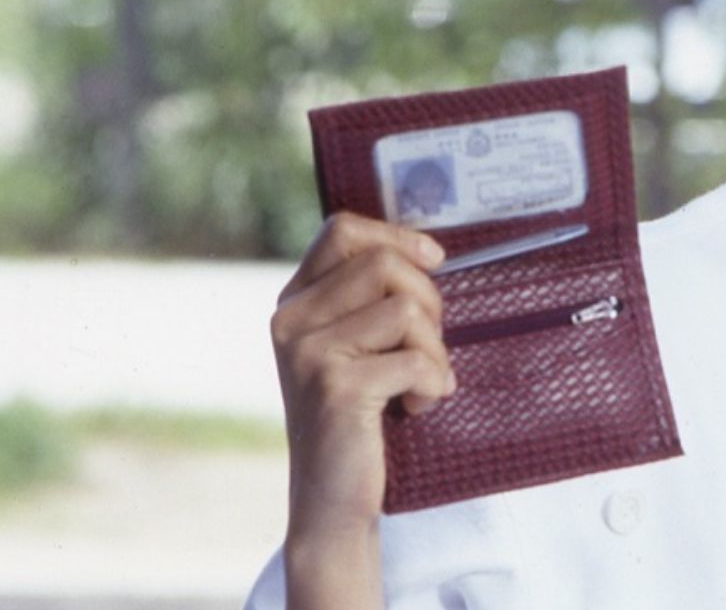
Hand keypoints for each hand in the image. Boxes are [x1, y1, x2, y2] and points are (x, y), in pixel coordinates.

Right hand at [270, 212, 452, 598]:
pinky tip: (418, 406)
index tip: (433, 260)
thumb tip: (429, 249)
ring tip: (422, 382)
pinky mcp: (335, 386)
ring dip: (434, 348)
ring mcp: (307, 352)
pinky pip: (415, 359)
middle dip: (428, 300)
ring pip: (406, 308)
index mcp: (296, 300)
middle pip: (384, 262)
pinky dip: (433, 383)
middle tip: (427, 346)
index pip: (342, 229)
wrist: (333, 497)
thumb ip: (372, 298)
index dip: (398, 236)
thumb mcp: (358, 345)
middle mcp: (291, 320)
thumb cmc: (361, 414)